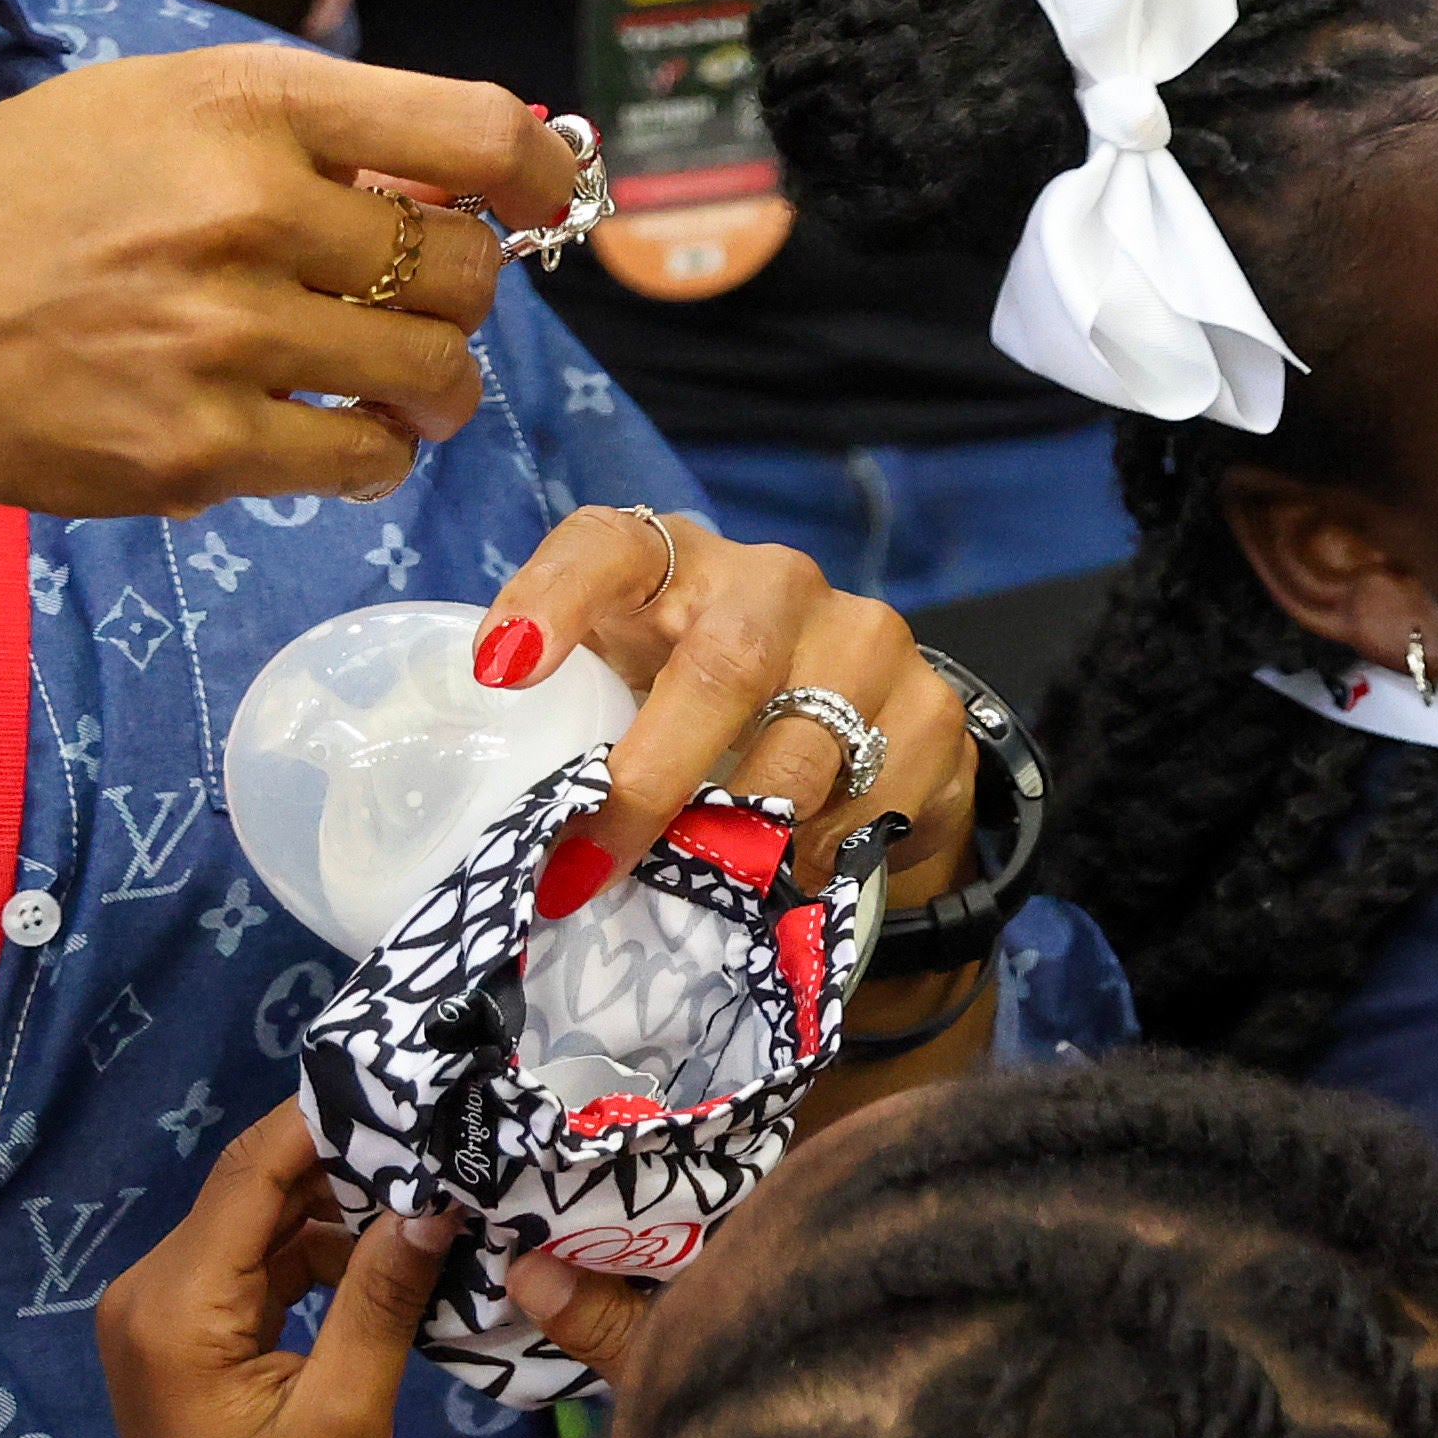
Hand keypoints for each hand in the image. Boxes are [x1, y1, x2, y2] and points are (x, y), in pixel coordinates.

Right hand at [0, 43, 573, 550]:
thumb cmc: (8, 212)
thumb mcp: (147, 109)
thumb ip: (305, 127)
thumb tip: (469, 171)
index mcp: (239, 107)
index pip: (470, 129)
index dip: (539, 173)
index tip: (547, 201)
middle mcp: (240, 213)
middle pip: (461, 266)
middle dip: (463, 291)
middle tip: (420, 304)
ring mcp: (219, 337)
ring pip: (432, 371)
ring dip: (438, 384)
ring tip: (403, 380)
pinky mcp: (196, 449)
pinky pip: (363, 459)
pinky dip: (377, 453)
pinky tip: (341, 433)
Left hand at [98, 1101, 450, 1437]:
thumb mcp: (348, 1409)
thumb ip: (382, 1294)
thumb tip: (437, 1196)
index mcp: (173, 1308)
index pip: (252, 1171)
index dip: (331, 1118)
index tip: (420, 1084)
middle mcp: (148, 1295)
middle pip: (252, 1189)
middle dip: (348, 1160)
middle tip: (448, 1135)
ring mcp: (160, 1317)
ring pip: (259, 1221)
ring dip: (339, 1207)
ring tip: (435, 1190)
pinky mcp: (185, 1338)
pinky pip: (254, 1264)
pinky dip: (317, 1252)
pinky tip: (389, 1251)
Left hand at [473, 499, 985, 931]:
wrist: (852, 719)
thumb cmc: (693, 706)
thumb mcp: (622, 689)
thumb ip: (567, 723)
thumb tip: (505, 842)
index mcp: (677, 565)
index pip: (609, 546)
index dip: (553, 597)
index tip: (503, 670)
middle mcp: (777, 583)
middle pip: (723, 667)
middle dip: (649, 784)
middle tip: (587, 870)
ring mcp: (868, 640)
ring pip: (799, 757)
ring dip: (732, 841)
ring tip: (691, 891)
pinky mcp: (933, 708)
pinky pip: (866, 806)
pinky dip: (812, 857)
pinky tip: (784, 870)